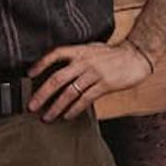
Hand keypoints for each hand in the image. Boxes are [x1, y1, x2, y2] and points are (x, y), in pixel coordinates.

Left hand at [27, 42, 153, 121]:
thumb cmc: (114, 54)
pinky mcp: (104, 84)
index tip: (29, 74)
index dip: (41, 63)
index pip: (55, 54)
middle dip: (42, 94)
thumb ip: (78, 57)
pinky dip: (74, 109)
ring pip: (69, 92)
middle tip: (32, 106)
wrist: (136, 56)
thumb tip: (60, 68)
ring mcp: (94, 73)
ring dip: (56, 106)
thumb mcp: (93, 49)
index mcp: (80, 50)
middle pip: (57, 78)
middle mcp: (84, 61)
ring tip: (47, 117)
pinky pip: (85, 99)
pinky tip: (67, 116)